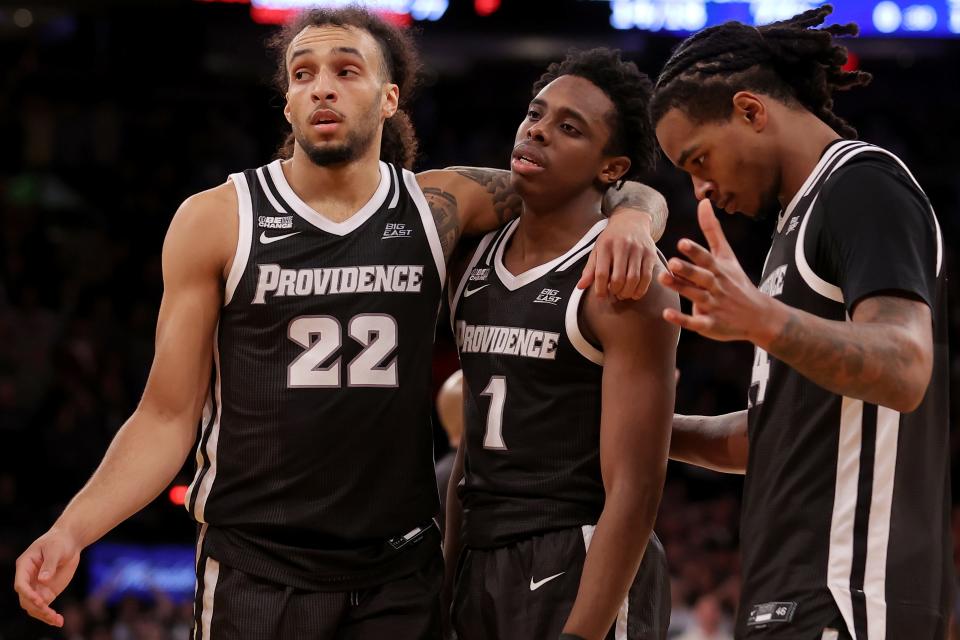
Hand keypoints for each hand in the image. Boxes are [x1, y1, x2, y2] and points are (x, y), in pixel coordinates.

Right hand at [14, 527, 81, 626]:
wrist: (69, 542)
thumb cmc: (59, 542)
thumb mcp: (55, 549)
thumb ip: (49, 564)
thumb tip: (43, 580)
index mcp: (24, 566)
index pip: (21, 584)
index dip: (28, 594)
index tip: (40, 601)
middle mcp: (28, 579)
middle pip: (25, 599)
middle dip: (36, 607)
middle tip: (50, 613)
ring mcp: (36, 587)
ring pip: (33, 606)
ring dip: (43, 615)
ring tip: (57, 620)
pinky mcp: (46, 592)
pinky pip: (44, 607)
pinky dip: (49, 615)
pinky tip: (58, 621)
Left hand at [578, 210, 657, 299]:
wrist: (631, 221)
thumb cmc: (611, 239)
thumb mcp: (597, 250)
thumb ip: (590, 269)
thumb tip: (580, 287)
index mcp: (605, 246)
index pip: (601, 273)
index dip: (600, 289)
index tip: (601, 296)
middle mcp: (622, 246)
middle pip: (618, 278)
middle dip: (615, 291)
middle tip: (614, 294)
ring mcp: (638, 250)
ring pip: (634, 279)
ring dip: (627, 292)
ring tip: (623, 294)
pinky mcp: (650, 254)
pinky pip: (647, 277)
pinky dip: (641, 289)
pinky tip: (635, 293)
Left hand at [657, 200, 776, 342]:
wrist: (759, 316)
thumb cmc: (737, 282)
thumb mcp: (727, 256)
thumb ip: (712, 230)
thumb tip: (703, 202)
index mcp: (719, 270)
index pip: (707, 259)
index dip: (695, 252)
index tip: (682, 243)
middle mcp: (716, 286)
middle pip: (701, 277)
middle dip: (688, 270)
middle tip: (672, 262)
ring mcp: (714, 306)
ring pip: (695, 296)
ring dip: (680, 288)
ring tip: (662, 279)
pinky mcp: (710, 325)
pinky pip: (695, 322)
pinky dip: (682, 319)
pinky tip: (666, 313)